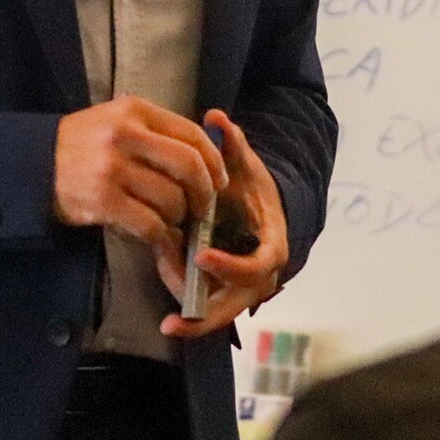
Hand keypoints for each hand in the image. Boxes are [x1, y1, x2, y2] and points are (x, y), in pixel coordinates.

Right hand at [53, 95, 228, 255]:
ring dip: (179, 217)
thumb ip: (155, 130)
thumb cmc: (81, 145)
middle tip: (204, 208)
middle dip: (205, 192)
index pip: (191, 133)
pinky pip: (149, 224)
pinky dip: (161, 236)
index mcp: (134, 111)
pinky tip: (159, 237)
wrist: (31, 166)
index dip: (214, 160)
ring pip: (172, 199)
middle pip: (189, 165)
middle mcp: (125, 135)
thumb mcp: (115, 120)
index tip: (219, 180)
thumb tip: (204, 153)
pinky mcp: (103, 201)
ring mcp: (113, 168)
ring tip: (172, 220)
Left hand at [156, 110, 288, 338]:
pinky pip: (211, 310)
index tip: (202, 255)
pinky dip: (193, 315)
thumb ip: (232, 143)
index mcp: (271, 244)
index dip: (232, 264)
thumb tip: (216, 116)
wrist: (261, 210)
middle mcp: (261, 274)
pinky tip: (168, 322)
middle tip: (177, 316)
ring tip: (169, 324)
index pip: (258, 264)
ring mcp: (243, 287)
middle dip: (209, 313)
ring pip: (222, 312)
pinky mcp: (226, 293)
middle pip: (238, 303)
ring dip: (198, 319)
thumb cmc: (252, 189)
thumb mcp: (244, 166)